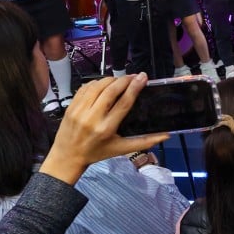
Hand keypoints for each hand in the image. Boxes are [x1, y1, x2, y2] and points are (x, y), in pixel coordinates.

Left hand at [40, 74, 168, 185]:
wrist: (66, 157)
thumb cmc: (96, 153)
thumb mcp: (121, 149)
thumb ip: (145, 141)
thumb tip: (166, 135)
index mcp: (106, 129)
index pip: (123, 103)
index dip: (134, 87)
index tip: (143, 77)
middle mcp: (92, 118)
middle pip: (111, 90)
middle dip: (125, 79)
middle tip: (134, 76)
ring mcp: (79, 110)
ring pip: (98, 85)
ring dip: (111, 79)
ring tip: (121, 80)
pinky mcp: (71, 106)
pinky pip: (86, 87)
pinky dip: (97, 82)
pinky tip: (105, 84)